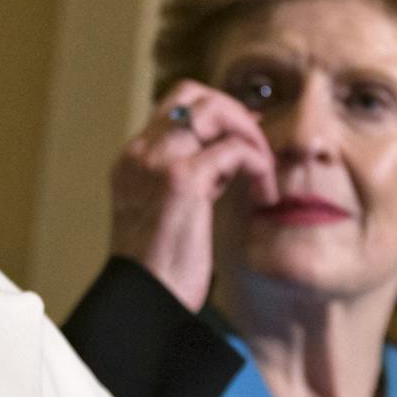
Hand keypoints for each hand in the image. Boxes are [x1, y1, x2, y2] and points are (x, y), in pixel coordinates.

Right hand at [108, 82, 276, 309]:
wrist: (144, 303)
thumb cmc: (161, 271)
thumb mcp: (168, 212)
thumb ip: (191, 179)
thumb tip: (229, 153)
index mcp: (132, 161)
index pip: (174, 106)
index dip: (216, 112)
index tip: (245, 138)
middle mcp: (140, 153)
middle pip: (191, 93)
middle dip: (234, 111)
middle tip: (258, 148)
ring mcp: (158, 163)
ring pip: (214, 110)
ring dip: (250, 135)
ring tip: (263, 172)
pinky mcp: (182, 180)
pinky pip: (235, 149)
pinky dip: (259, 166)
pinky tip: (264, 197)